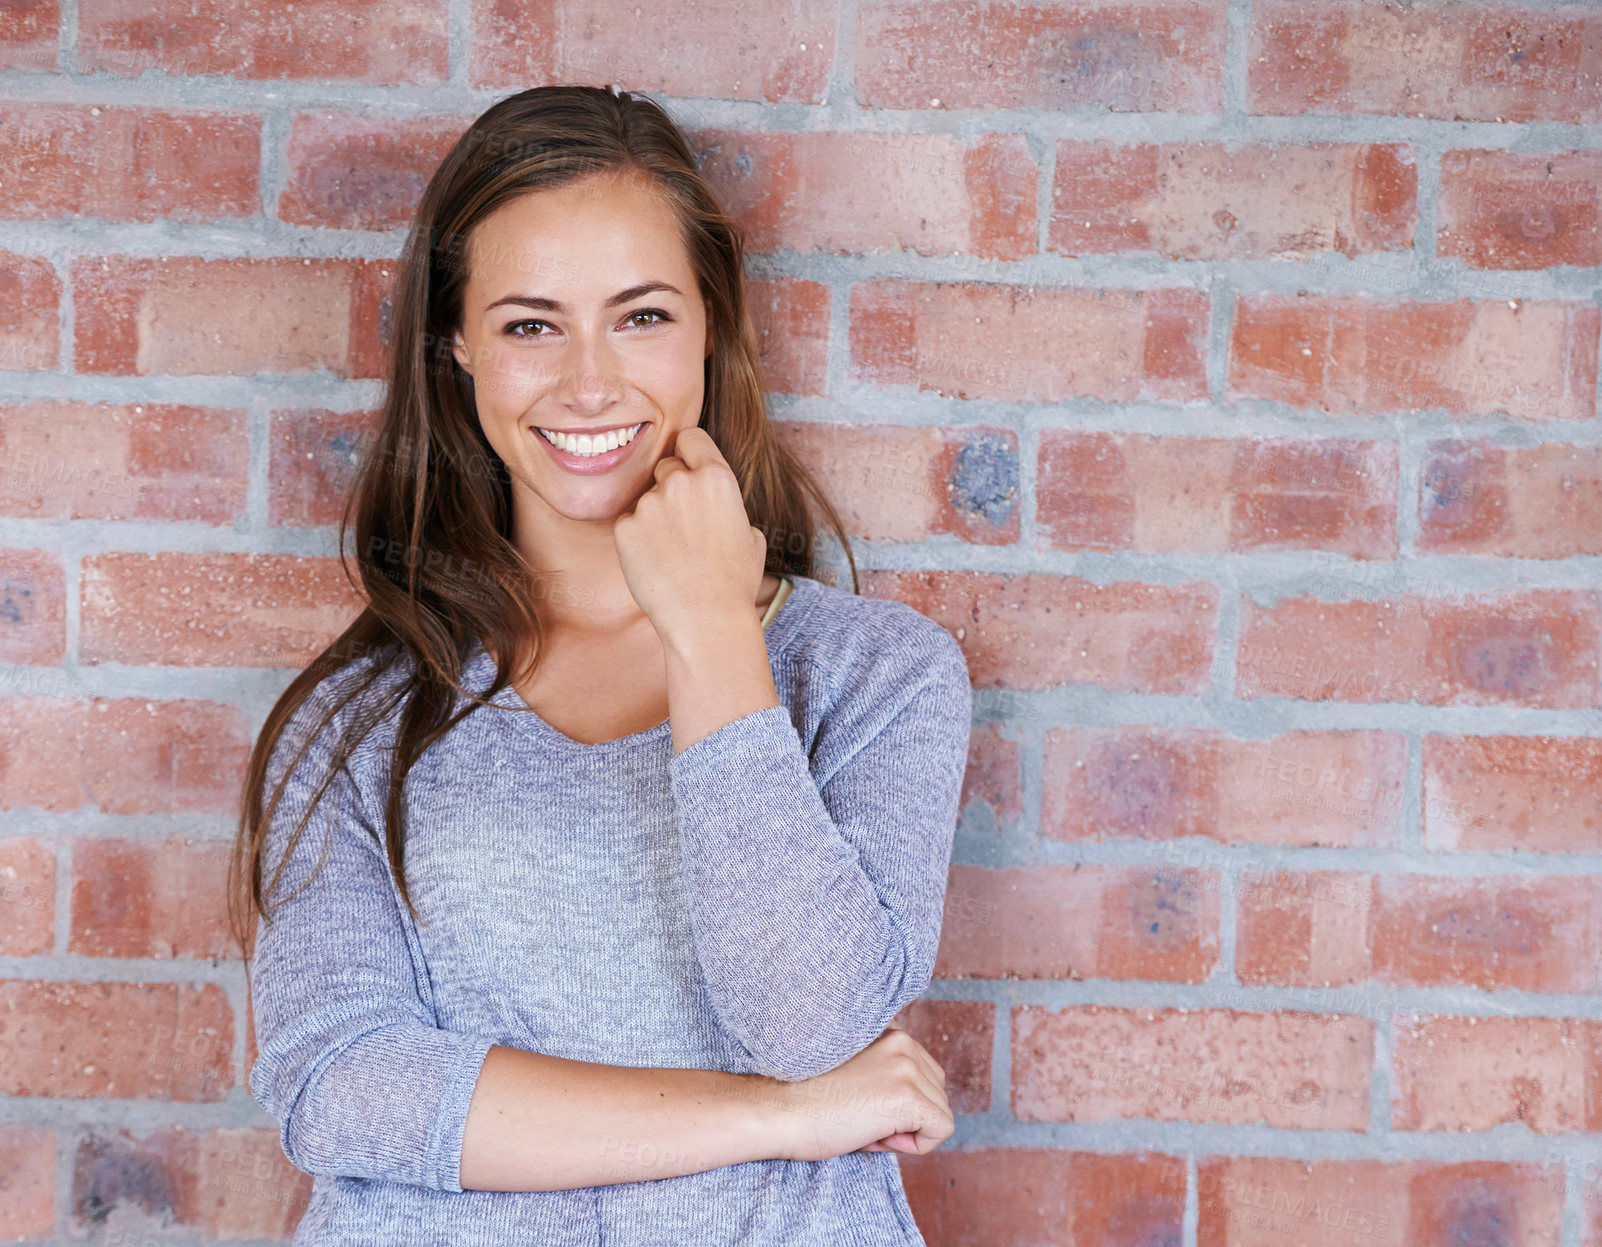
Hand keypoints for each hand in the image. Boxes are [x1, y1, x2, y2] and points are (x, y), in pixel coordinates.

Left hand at [613, 426, 767, 644]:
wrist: (705, 619)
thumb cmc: (734, 583)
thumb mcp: (751, 536)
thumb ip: (728, 506)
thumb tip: (717, 505)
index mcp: (717, 478)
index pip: (690, 438)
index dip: (689, 452)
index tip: (687, 467)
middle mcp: (680, 483)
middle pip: (666, 467)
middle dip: (671, 488)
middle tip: (682, 526)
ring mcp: (649, 504)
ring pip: (646, 499)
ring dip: (655, 517)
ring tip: (673, 554)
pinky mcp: (625, 528)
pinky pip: (629, 524)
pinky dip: (638, 540)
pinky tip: (656, 564)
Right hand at [769, 1024, 953, 1162]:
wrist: (778, 1111)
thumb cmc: (808, 1099)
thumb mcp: (856, 1069)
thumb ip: (886, 1070)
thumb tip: (919, 1103)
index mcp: (890, 1030)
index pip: (922, 1074)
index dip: (896, 1101)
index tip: (860, 1104)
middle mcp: (903, 1041)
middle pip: (937, 1091)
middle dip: (909, 1114)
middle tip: (863, 1119)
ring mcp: (907, 1068)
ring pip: (940, 1111)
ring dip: (910, 1130)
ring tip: (867, 1125)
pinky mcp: (910, 1097)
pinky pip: (941, 1130)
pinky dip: (918, 1145)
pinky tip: (878, 1137)